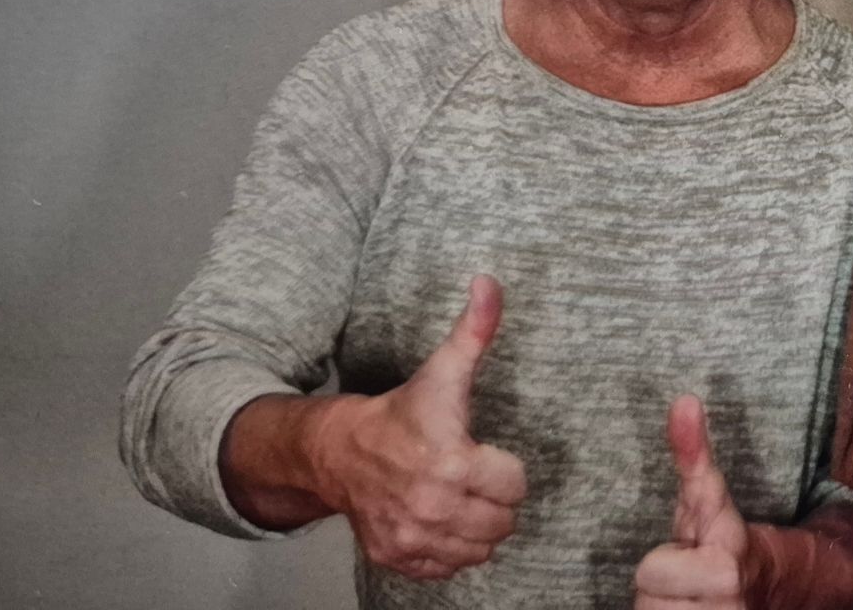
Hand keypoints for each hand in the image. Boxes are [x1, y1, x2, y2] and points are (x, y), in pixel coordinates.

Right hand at [311, 275, 526, 579]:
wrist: (337, 451)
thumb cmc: (399, 412)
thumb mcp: (442, 369)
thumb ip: (475, 329)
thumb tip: (490, 282)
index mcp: (451, 463)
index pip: (515, 485)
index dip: (506, 468)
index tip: (485, 453)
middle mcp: (432, 507)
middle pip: (502, 522)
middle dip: (495, 499)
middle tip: (473, 476)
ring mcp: (412, 537)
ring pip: (480, 550)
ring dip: (477, 527)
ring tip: (460, 497)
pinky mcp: (396, 557)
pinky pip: (448, 569)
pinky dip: (450, 550)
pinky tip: (439, 519)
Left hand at [634, 395, 756, 608]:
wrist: (763, 588)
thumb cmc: (722, 537)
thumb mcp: (706, 497)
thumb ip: (693, 453)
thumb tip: (684, 399)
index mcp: (725, 566)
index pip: (651, 572)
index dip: (664, 561)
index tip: (690, 552)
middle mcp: (727, 608)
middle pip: (645, 599)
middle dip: (660, 586)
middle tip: (684, 575)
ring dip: (662, 606)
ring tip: (686, 595)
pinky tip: (685, 609)